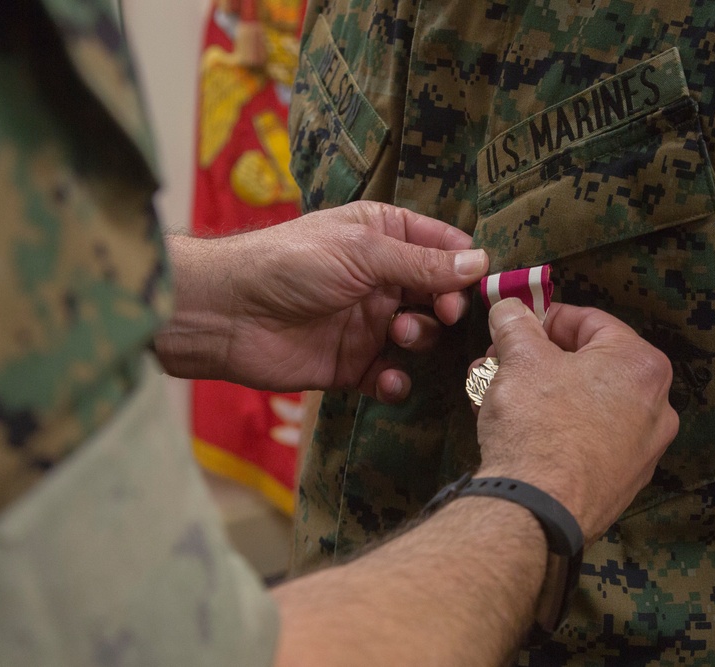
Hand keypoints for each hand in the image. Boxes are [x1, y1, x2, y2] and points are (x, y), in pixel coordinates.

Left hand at [155, 201, 487, 401]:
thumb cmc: (291, 264)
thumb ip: (422, 264)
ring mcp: (366, 323)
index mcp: (383, 237)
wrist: (229, 313)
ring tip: (397, 334)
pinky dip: (394, 383)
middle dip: (448, 306)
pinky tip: (385, 380)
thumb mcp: (363, 252)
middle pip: (438, 295)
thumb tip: (480, 264)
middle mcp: (380, 279)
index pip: (443, 248)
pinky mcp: (350, 365)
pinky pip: (388, 378)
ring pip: (419, 337)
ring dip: (419, 338)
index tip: (485, 286)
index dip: (467, 267)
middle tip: (444, 313)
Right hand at [473, 299, 678, 543]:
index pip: (591, 321)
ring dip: (537, 393)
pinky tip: (516, 431)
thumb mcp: (520, 358)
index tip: (516, 324)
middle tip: (500, 362)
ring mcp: (641, 451)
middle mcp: (655, 408)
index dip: (545, 318)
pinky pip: (585, 440)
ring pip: (582, 404)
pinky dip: (553, 428)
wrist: (537, 510)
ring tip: (494, 395)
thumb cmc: (538, 425)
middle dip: (535, 360)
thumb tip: (509, 308)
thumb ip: (515, 324)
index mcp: (641, 366)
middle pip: (586, 364)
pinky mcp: (620, 483)